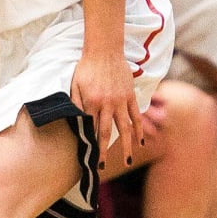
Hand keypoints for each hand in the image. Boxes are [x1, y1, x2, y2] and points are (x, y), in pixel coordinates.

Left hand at [70, 52, 141, 169]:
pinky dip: (139, 130)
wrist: (104, 50)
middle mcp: (107, 104)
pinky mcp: (130, 96)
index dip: (89, 143)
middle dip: (103, 150)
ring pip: (124, 128)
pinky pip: (136, 116)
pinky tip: (141, 142)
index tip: (88, 156)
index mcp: (91, 102)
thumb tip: (75, 121)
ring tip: (126, 160)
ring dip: (125, 146)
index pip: (89, 128)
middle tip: (102, 166)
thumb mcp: (75, 85)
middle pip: (105, 132)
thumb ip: (76, 103)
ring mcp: (120, 101)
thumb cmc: (86, 67)